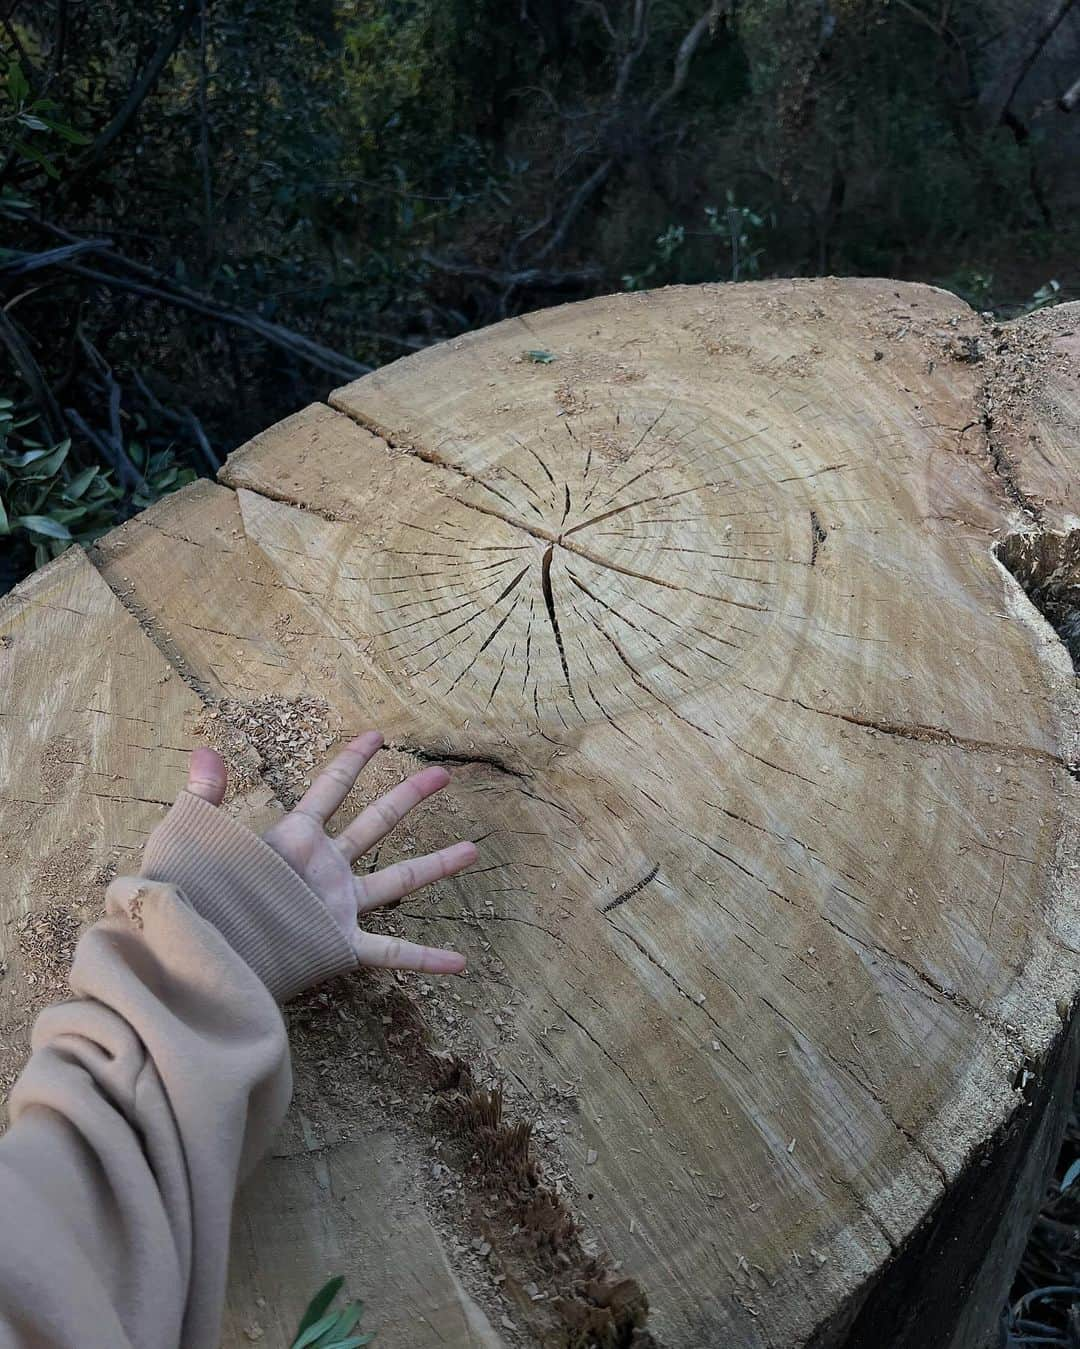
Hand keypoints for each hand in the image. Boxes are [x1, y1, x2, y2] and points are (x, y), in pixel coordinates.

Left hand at [186, 731, 473, 973]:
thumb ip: (204, 797)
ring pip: (398, 880)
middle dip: (409, 796)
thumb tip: (205, 750)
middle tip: (442, 774)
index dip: (351, 761)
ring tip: (472, 850)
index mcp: (296, 840)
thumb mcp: (197, 841)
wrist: (199, 952)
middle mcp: (325, 869)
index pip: (330, 790)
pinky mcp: (340, 945)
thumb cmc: (195, 898)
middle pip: (377, 823)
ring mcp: (338, 906)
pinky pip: (393, 953)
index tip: (376, 735)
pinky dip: (425, 959)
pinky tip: (458, 962)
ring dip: (435, 865)